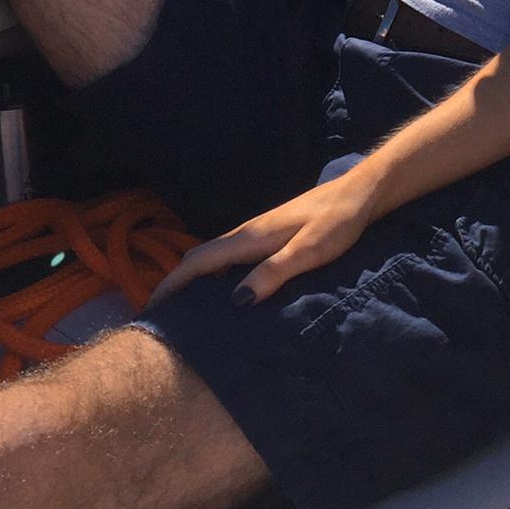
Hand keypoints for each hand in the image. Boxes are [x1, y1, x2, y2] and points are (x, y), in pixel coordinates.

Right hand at [147, 171, 373, 307]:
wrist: (360, 193)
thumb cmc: (338, 223)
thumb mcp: (309, 251)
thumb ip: (275, 272)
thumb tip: (238, 300)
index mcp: (251, 238)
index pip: (199, 261)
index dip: (171, 283)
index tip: (148, 306)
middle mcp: (248, 233)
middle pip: (200, 259)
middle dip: (176, 283)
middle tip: (160, 315)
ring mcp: (258, 232)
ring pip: (216, 257)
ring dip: (195, 279)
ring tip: (186, 309)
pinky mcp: (271, 235)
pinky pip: (232, 257)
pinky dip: (218, 273)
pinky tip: (226, 290)